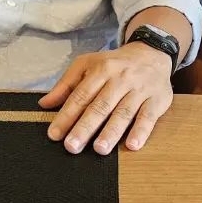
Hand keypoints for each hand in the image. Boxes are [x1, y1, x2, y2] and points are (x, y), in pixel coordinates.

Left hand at [38, 43, 173, 154]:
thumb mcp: (87, 64)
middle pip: (101, 105)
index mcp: (101, 69)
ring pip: (124, 112)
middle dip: (85, 127)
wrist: (151, 53)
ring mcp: (140, 89)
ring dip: (111, 131)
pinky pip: (149, 116)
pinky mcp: (157, 99)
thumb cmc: (114, 64)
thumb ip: (66, 84)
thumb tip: (44, 104)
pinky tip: (133, 145)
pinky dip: (141, 131)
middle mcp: (120, 79)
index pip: (81, 95)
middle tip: (72, 146)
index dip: (66, 115)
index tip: (54, 134)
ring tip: (99, 149)